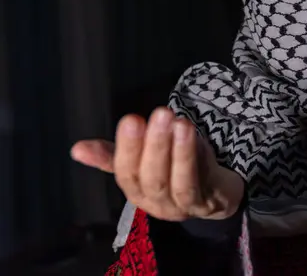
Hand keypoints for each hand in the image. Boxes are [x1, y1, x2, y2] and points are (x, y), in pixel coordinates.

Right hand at [71, 107, 243, 220]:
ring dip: (179, 152)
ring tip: (181, 123)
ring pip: (178, 183)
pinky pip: (201, 184)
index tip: (131, 120)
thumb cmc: (172, 170)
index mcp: (136, 191)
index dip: (128, 148)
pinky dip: (198, 162)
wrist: (214, 191)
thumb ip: (113, 155)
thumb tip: (77, 149)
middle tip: (161, 113)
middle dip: (155, 145)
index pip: (126, 173)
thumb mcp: (143, 161)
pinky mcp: (207, 203)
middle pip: (152, 178)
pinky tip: (197, 138)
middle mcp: (156, 204)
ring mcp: (182, 207)